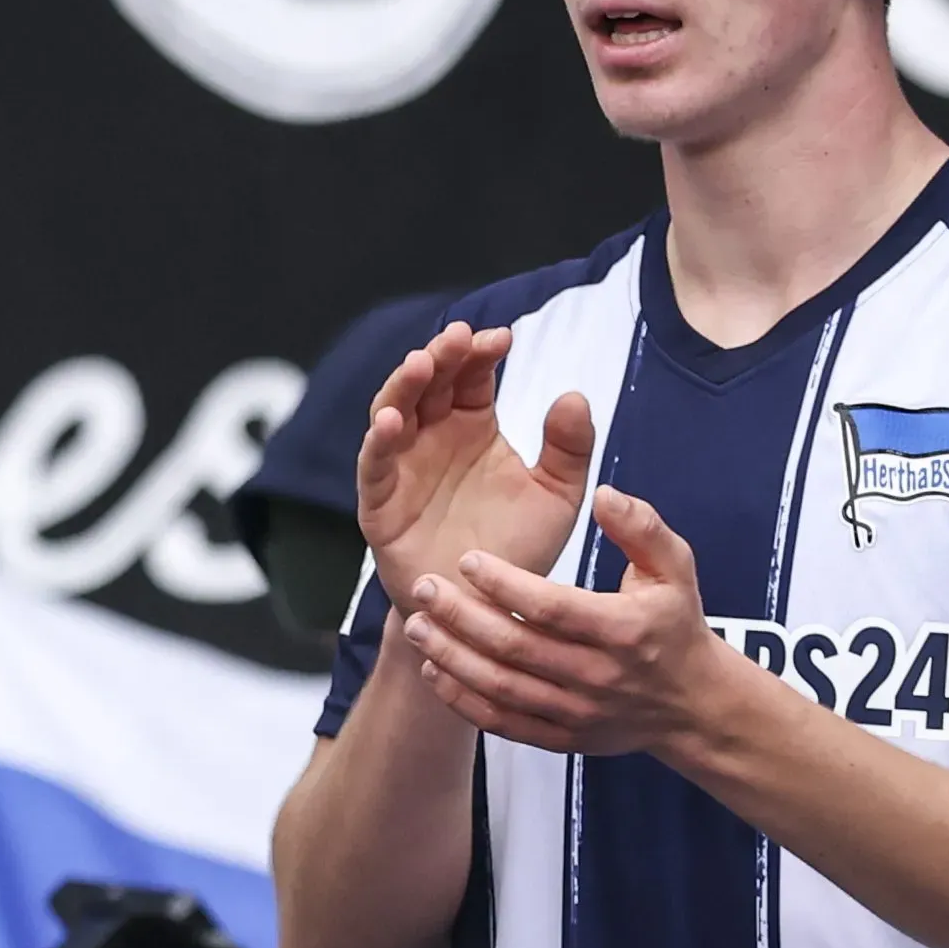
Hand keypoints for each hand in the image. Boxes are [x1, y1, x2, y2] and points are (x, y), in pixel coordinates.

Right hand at [357, 321, 594, 611]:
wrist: (487, 609)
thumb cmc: (520, 549)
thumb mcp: (557, 495)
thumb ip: (569, 448)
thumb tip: (574, 396)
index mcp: (473, 425)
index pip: (470, 375)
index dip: (480, 353)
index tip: (502, 338)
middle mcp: (433, 437)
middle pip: (428, 383)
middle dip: (440, 356)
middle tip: (458, 338)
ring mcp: (403, 467)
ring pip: (392, 412)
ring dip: (402, 385)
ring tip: (420, 363)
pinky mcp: (380, 502)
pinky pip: (374, 465)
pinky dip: (378, 440)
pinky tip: (393, 421)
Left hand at [402, 485, 730, 758]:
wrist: (695, 704)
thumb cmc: (674, 624)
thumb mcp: (675, 568)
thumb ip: (642, 527)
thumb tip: (604, 494)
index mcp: (623, 629)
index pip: (551, 607)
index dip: (503, 584)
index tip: (467, 560)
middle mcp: (598, 675)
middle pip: (515, 648)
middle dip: (461, 617)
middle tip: (424, 588)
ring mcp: (579, 712)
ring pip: (501, 688)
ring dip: (452, 658)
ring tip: (415, 626)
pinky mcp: (563, 739)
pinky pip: (503, 724)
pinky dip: (463, 701)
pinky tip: (434, 669)